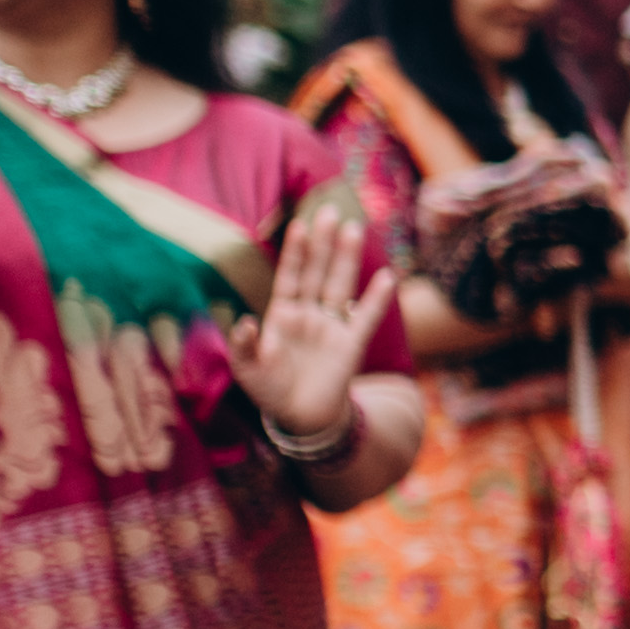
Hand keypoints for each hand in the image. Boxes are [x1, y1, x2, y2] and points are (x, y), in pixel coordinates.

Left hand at [239, 186, 378, 447]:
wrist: (301, 418)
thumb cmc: (270, 390)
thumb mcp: (246, 369)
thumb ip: (242, 345)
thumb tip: (243, 322)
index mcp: (282, 315)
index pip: (291, 275)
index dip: (296, 252)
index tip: (301, 225)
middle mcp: (309, 313)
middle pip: (318, 271)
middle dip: (324, 243)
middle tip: (330, 211)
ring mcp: (331, 326)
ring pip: (340, 285)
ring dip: (347, 258)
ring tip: (354, 229)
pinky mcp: (350, 344)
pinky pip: (364, 316)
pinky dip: (376, 298)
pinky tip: (387, 276)